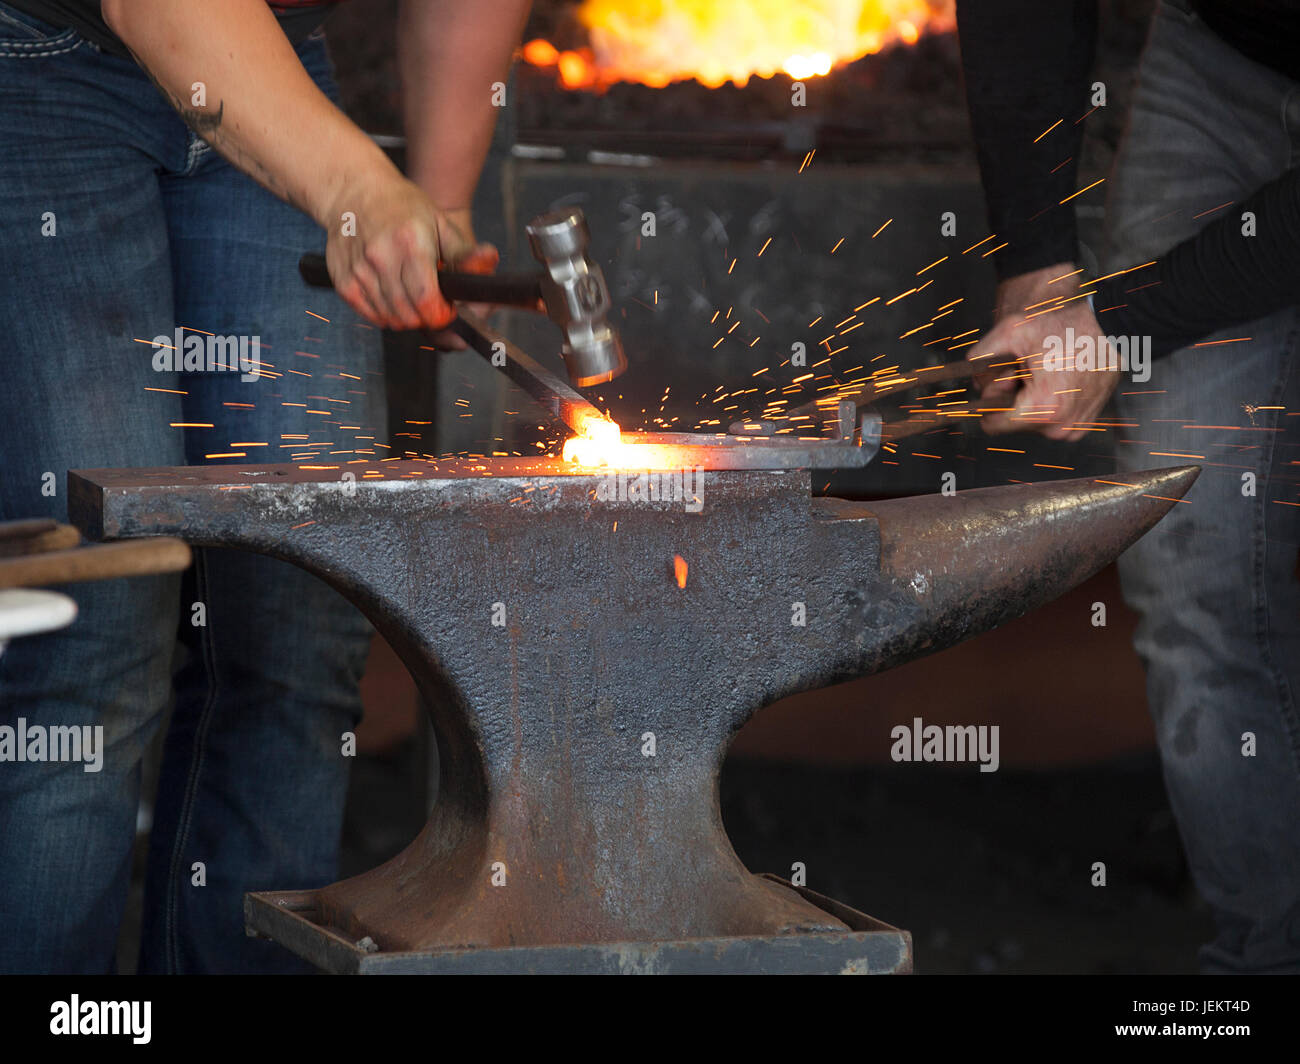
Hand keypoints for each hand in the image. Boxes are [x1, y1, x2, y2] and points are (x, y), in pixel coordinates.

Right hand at [323, 178, 497, 332]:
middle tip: (430, 301)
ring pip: (390, 319)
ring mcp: (359, 270)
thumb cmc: (402, 207)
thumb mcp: (440, 224)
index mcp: (411, 243)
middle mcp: (381, 256)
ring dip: (405, 316)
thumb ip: (463, 252)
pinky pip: (370, 315)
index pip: (427, 300)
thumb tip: (488, 260)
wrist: (355, 192)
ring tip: (410, 294)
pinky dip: (384, 314)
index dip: (441, 314)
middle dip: (426, 317)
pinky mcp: (343, 280)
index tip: (446, 308)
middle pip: (409, 315)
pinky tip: (391, 294)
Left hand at [969, 264, 1119, 441]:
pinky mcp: (1082, 426)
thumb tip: (966, 375)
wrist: (1111, 329)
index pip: (991, 425)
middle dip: (1010, 398)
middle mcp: (1060, 428)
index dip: (989, 400)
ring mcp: (1074, 430)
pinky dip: (1046, 404)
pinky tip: (1056, 381)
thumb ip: (980, 356)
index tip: (1002, 379)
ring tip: (1044, 373)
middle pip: (1010, 423)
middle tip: (1026, 370)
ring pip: (1029, 423)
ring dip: (1028, 401)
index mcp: (1042, 409)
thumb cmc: (1067, 329)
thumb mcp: (1011, 332)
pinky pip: (1049, 421)